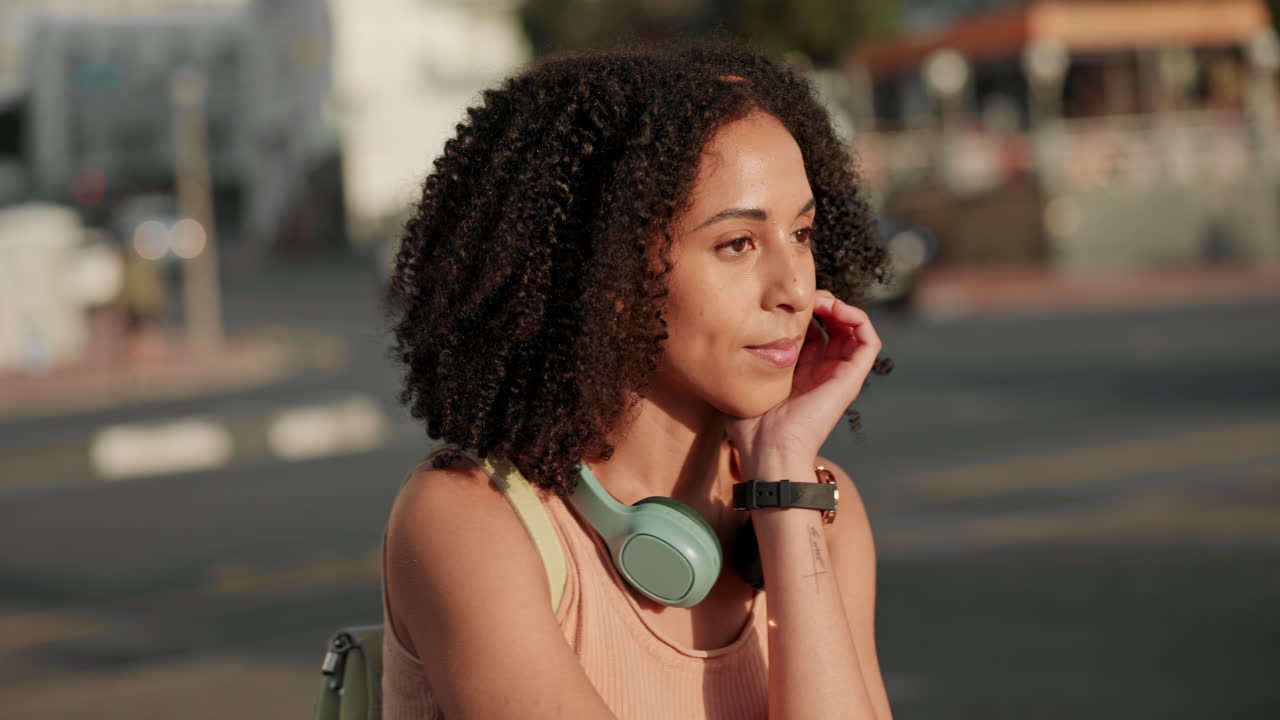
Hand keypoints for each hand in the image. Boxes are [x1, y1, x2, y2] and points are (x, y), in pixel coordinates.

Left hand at [724, 290, 881, 469]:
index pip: (809, 332)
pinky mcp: (851, 378)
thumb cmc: (749, 425)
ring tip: (822, 300)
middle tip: (804, 298)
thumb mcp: (744, 382)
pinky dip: (858, 318)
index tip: (784, 304)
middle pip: (833, 326)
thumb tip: (735, 335)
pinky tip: (836, 309)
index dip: (801, 312)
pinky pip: (869, 341)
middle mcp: (821, 372)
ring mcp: (838, 375)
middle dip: (821, 304)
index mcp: (798, 374)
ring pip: (853, 330)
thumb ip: (743, 360)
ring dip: (841, 306)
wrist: (768, 449)